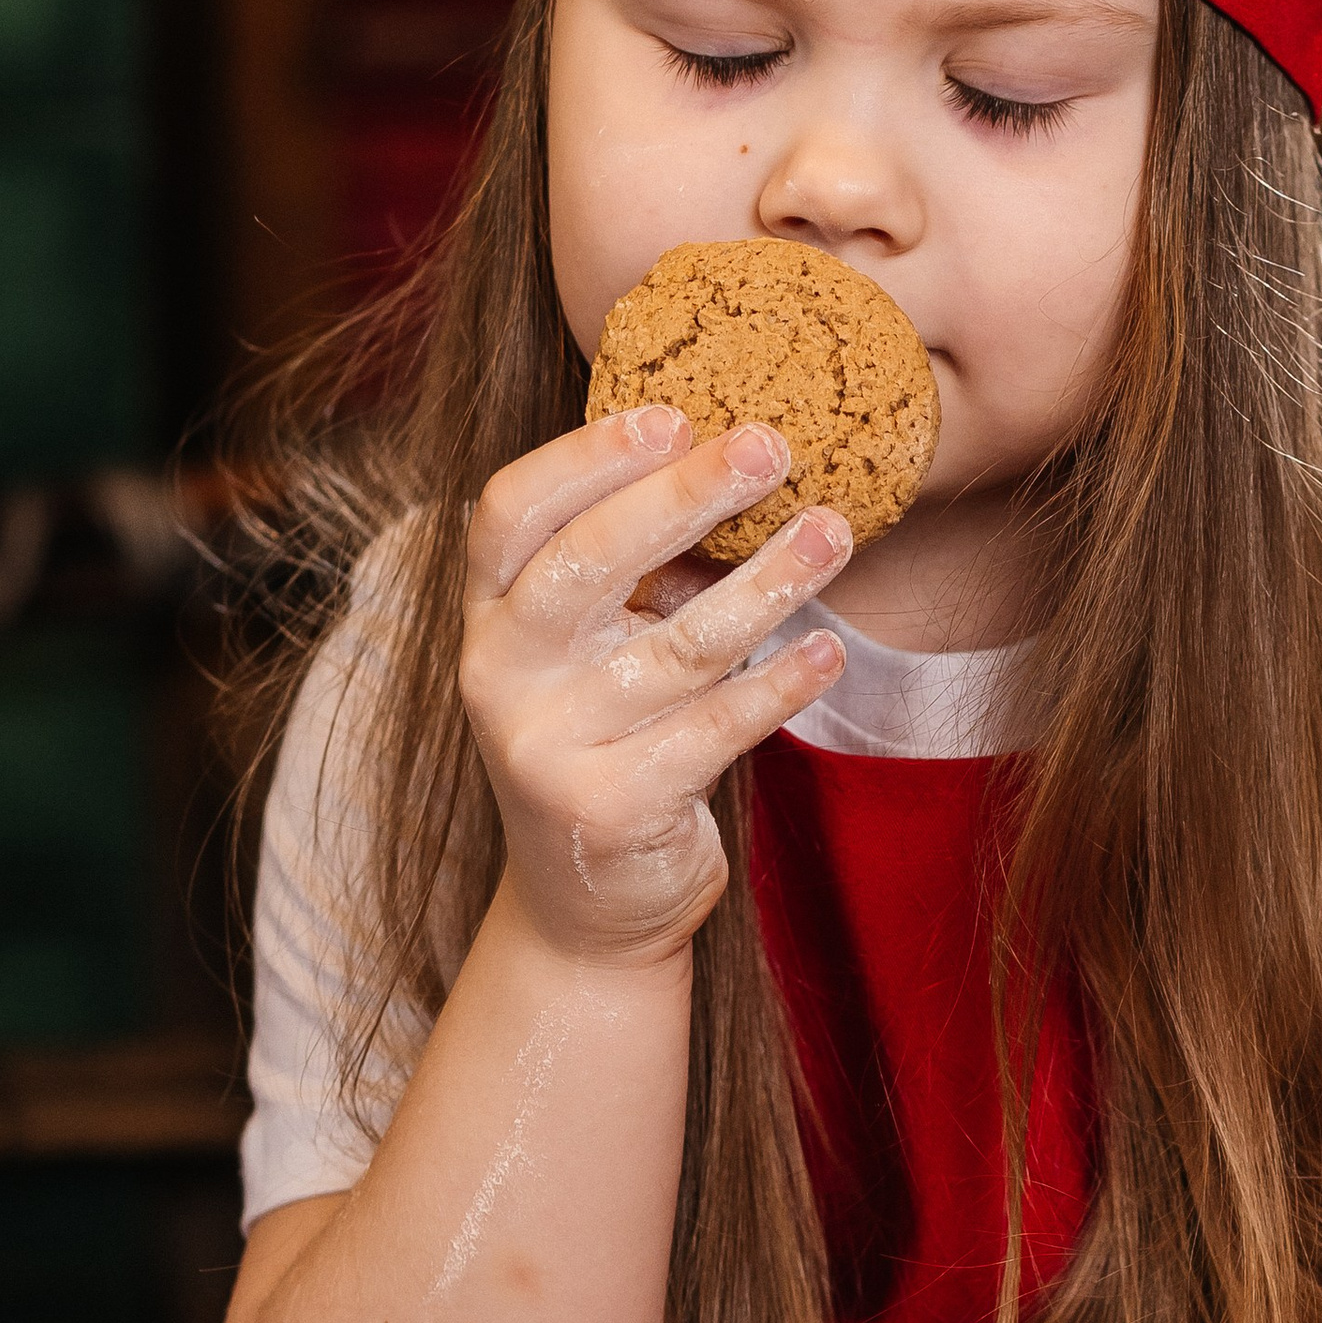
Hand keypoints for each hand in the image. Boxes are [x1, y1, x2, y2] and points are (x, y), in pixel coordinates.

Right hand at [459, 408, 849, 967]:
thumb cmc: (607, 741)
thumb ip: (626, 573)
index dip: (586, 457)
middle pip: (587, 561)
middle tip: (771, 444)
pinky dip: (781, 683)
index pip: (511, 512)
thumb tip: (731, 455)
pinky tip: (828, 649)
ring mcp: (550, 746)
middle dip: (684, 495)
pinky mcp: (613, 806)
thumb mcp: (588, 652)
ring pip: (677, 644)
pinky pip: (717, 726)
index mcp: (488, 617)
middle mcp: (501, 675)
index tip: (672, 415)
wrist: (587, 907)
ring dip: (767, 580)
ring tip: (833, 531)